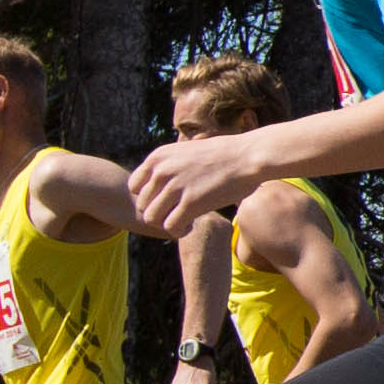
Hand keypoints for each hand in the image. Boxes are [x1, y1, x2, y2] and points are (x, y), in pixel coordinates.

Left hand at [127, 127, 272, 239]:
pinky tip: (190, 226)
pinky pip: (170, 226)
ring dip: (165, 224)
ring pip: (151, 218)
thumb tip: (162, 182)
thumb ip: (170, 166)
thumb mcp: (187, 151)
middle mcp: (162, 171)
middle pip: (142, 204)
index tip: (166, 201)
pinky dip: (177, 231)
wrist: (248, 156)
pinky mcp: (191, 203)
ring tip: (182, 221)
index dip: (149, 197)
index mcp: (158, 157)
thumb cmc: (224, 155)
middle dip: (158, 212)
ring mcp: (175, 187)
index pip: (134, 186)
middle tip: (177, 213)